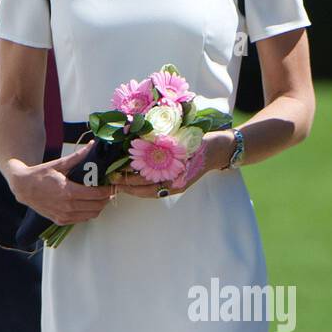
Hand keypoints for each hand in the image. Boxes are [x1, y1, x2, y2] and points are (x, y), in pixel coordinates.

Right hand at [9, 145, 115, 223]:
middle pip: (97, 206)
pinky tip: (87, 204)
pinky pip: (81, 220)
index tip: (112, 186)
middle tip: (108, 191)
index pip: (97, 195)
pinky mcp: (60, 220)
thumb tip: (91, 145)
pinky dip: (88, 213)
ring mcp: (64, 215)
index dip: (108, 191)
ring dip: (98, 207)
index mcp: (69, 191)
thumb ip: (78, 157)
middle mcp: (68, 206)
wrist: (23, 188)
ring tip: (100, 198)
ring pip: (91, 215)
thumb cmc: (40, 175)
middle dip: (106, 199)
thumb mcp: (59, 164)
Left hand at [109, 131, 233, 198]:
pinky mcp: (176, 181)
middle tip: (110, 178)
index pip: (146, 183)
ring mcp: (175, 184)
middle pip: (145, 188)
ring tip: (117, 180)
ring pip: (149, 190)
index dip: (129, 180)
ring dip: (133, 186)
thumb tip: (141, 141)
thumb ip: (164, 144)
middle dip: (127, 184)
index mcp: (176, 177)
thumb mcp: (184, 141)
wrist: (221, 149)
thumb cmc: (204, 143)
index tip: (114, 175)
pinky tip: (132, 179)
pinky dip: (143, 185)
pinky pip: (156, 188)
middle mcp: (174, 184)